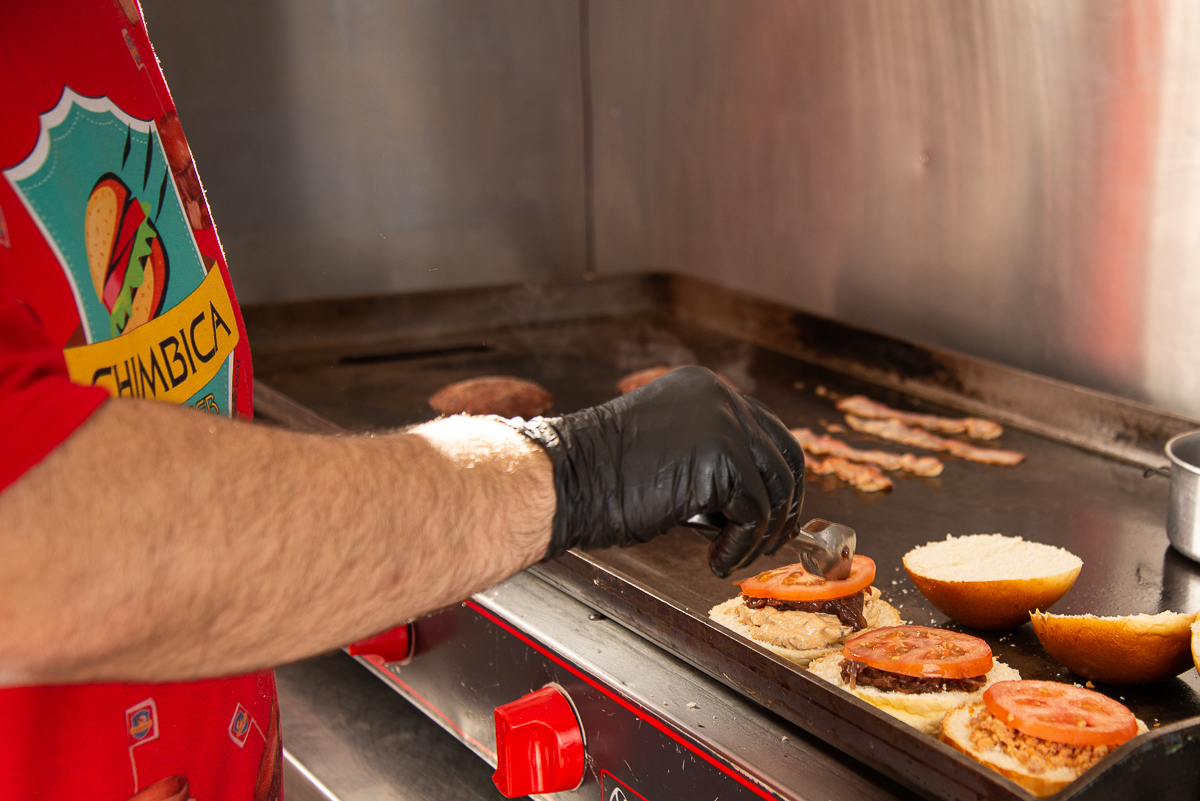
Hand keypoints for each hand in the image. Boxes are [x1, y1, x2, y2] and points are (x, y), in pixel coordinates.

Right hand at [511, 366, 803, 576]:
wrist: (567, 480)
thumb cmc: (602, 478)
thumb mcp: (668, 454)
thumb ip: (711, 463)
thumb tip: (753, 504)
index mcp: (705, 390)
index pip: (767, 433)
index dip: (775, 480)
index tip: (770, 516)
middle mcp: (720, 397)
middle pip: (785, 456)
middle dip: (783, 507)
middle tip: (768, 543)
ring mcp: (724, 423)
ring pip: (775, 489)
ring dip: (759, 534)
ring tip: (731, 556)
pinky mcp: (722, 459)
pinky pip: (754, 513)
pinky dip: (740, 545)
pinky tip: (715, 559)